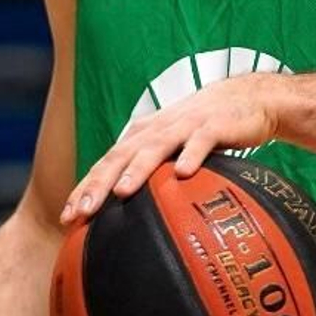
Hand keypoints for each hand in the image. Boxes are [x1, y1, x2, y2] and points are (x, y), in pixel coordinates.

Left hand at [62, 72, 281, 223]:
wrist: (248, 98)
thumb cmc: (203, 130)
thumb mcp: (172, 150)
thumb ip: (152, 175)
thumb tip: (131, 216)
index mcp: (142, 136)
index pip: (105, 164)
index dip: (84, 189)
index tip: (67, 217)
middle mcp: (156, 130)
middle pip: (120, 157)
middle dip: (98, 184)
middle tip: (81, 212)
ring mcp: (184, 126)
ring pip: (155, 148)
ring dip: (137, 170)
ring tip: (121, 192)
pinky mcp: (214, 125)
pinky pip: (201, 142)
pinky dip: (192, 155)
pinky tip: (183, 173)